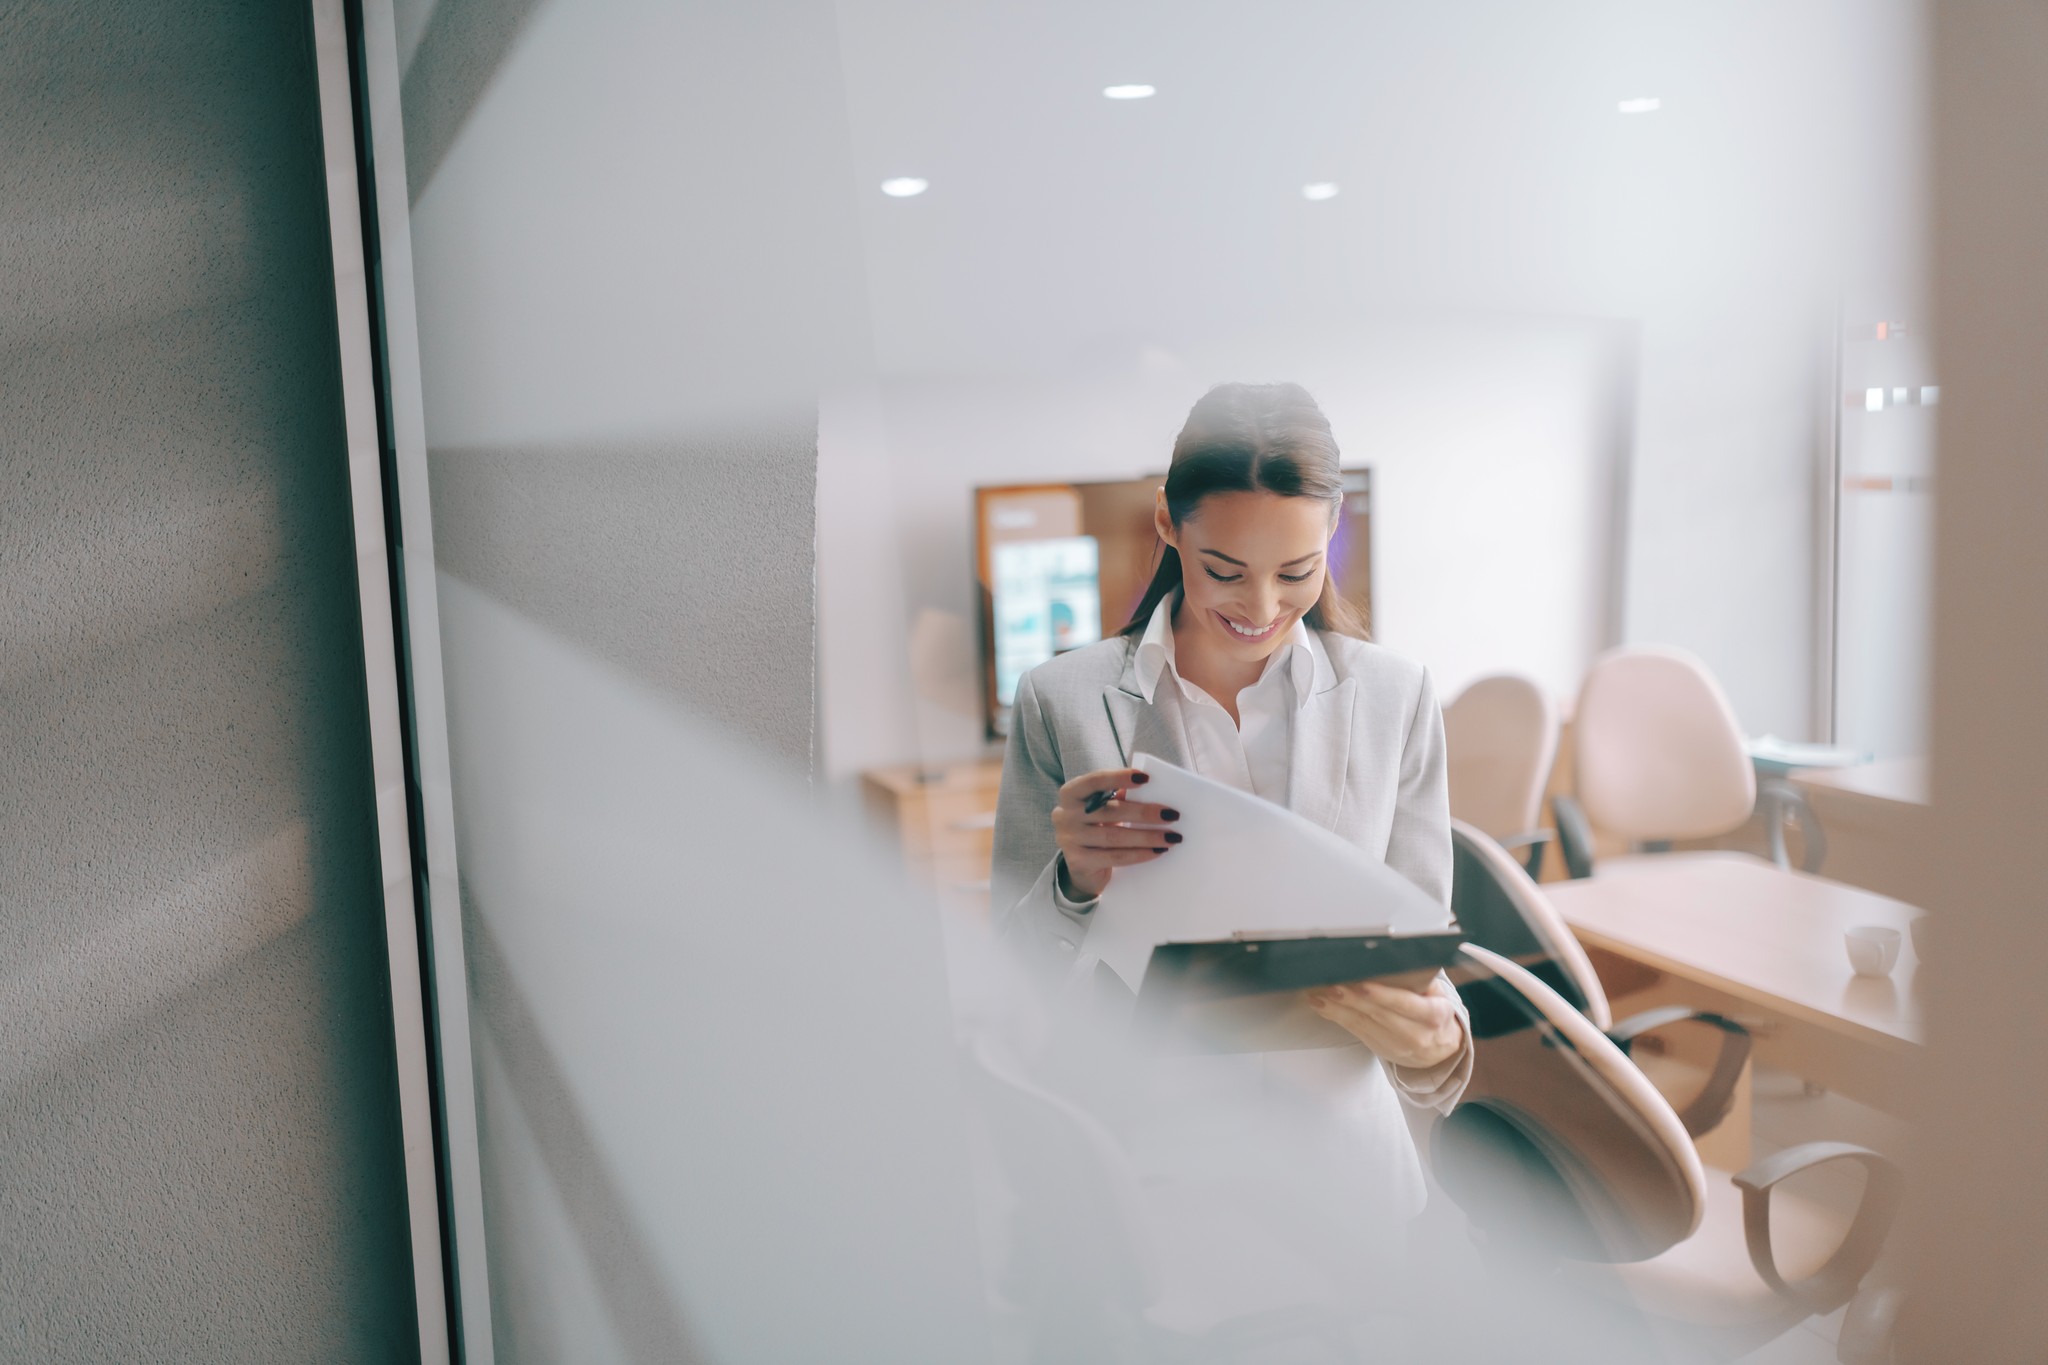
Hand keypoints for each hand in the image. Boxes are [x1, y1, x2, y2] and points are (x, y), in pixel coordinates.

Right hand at [1050, 767, 1180, 899]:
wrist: (1082, 868)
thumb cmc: (1097, 829)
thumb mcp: (1103, 810)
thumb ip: (1119, 798)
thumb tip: (1154, 791)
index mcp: (1071, 794)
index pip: (1094, 781)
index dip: (1118, 777)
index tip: (1146, 778)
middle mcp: (1065, 815)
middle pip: (1110, 811)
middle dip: (1144, 813)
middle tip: (1172, 815)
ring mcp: (1069, 839)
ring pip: (1114, 836)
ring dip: (1147, 836)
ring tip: (1171, 837)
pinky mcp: (1079, 862)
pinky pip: (1115, 856)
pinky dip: (1139, 854)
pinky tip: (1157, 851)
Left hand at [1304, 974, 1463, 1069]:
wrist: (1439, 1051)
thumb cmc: (1435, 1014)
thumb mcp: (1438, 995)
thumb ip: (1423, 980)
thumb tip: (1397, 958)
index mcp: (1434, 1015)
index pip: (1407, 1005)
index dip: (1384, 996)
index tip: (1363, 986)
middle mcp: (1415, 1033)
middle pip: (1380, 1014)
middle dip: (1353, 999)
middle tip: (1332, 986)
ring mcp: (1396, 1044)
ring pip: (1363, 1024)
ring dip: (1338, 1008)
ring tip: (1320, 995)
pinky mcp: (1379, 1048)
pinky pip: (1355, 1031)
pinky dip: (1336, 1017)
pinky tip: (1323, 1006)